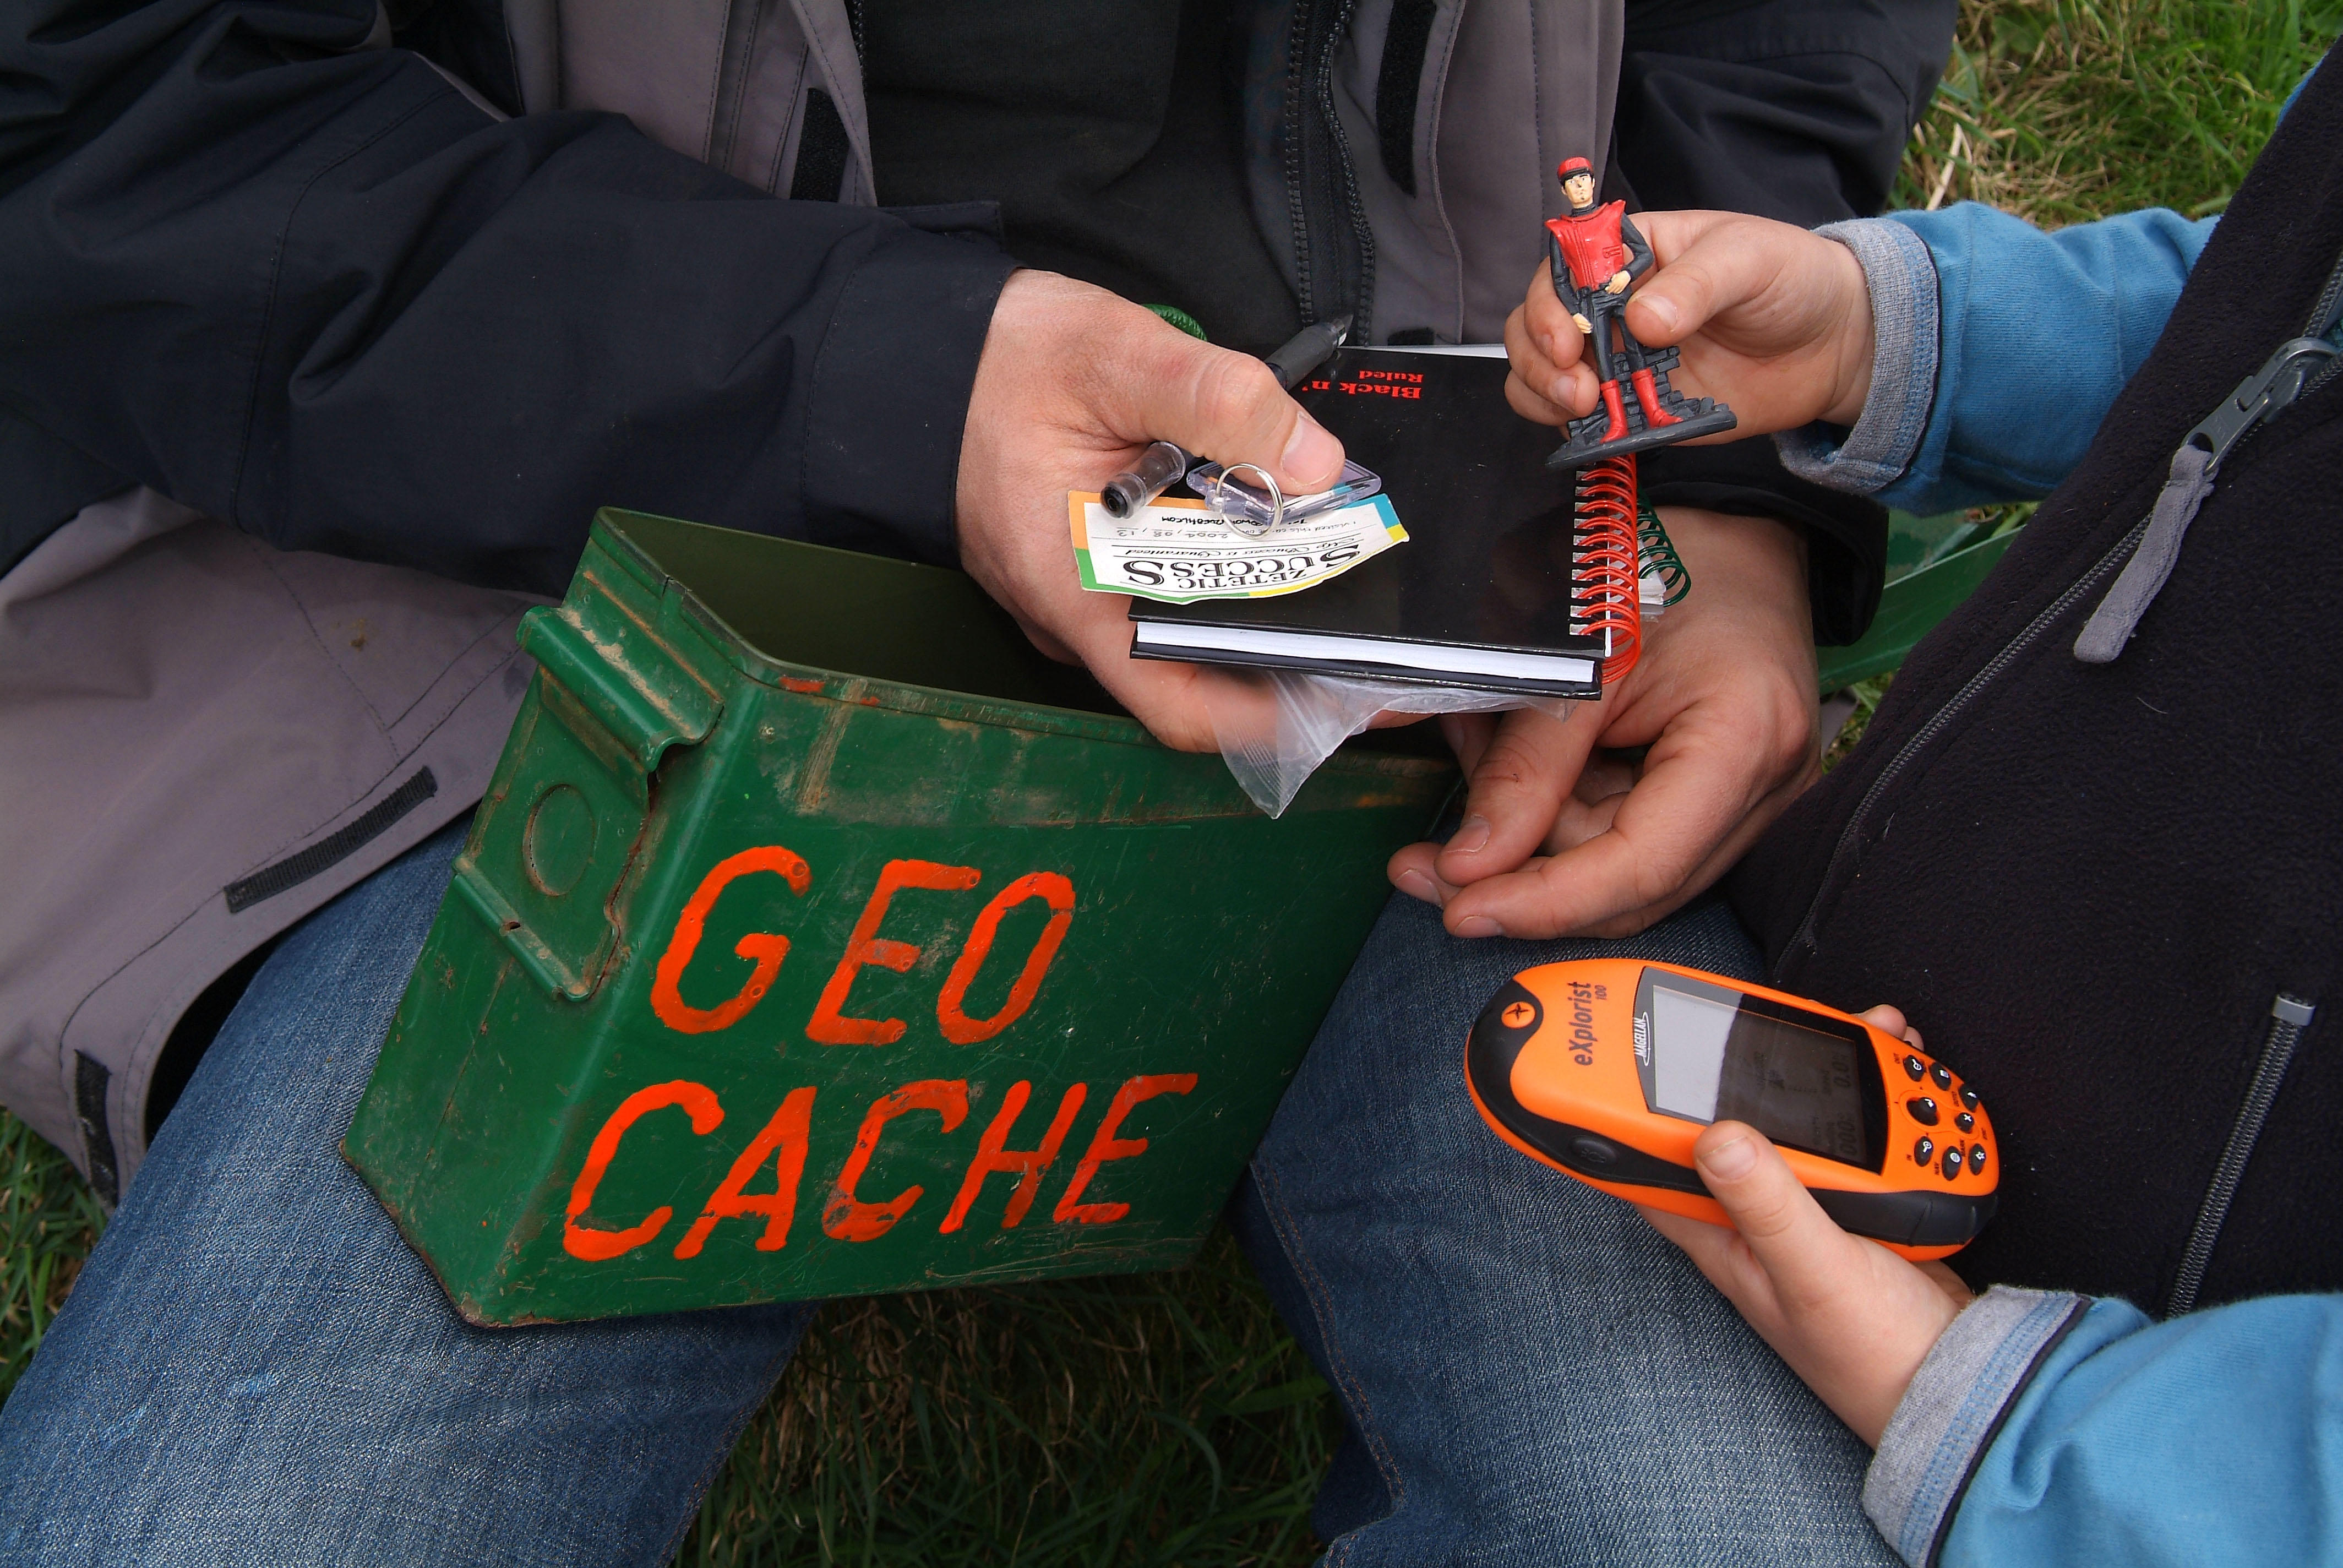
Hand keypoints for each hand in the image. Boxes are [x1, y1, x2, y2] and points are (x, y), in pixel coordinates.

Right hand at [956, 270, 1346, 750]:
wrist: (916, 355)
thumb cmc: (998, 361)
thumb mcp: (1114, 354)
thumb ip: (1220, 398)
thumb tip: (1317, 461)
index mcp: (1077, 595)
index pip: (1186, 705)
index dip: (1281, 714)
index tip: (1362, 693)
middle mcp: (1080, 621)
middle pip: (1207, 675)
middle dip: (1299, 658)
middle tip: (1389, 630)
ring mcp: (1085, 601)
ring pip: (1193, 634)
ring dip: (1270, 611)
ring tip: (1356, 577)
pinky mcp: (1094, 573)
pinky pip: (1172, 595)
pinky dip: (1233, 576)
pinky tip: (1285, 535)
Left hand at [1388, 506, 1818, 937]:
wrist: (1730, 528)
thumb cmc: (1666, 561)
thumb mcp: (1580, 654)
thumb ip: (1528, 767)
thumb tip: (1468, 867)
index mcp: (1744, 742)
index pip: (1640, 866)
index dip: (1544, 903)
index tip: (1460, 910)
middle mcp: (1763, 789)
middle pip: (1628, 886)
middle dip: (1522, 878)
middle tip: (1424, 863)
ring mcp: (1747, 798)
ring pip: (1616, 865)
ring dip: (1533, 830)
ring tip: (1477, 745)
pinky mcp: (1717, 797)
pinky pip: (1625, 833)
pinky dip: (1560, 807)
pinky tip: (1515, 756)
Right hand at [1505, 211, 1875, 436]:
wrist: (1832, 345)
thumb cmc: (1790, 279)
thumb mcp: (1749, 261)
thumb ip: (1696, 285)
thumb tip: (1643, 321)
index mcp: (1629, 253)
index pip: (1560, 269)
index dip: (1549, 304)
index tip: (1568, 340)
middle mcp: (1610, 306)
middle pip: (1533, 325)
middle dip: (1538, 358)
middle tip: (1576, 388)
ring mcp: (1616, 358)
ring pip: (1540, 374)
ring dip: (1542, 394)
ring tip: (1581, 408)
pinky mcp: (1632, 406)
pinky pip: (1579, 421)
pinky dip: (1571, 430)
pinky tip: (1593, 430)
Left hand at [1605, 270, 1630, 294]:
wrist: (1627, 275)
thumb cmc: (1621, 274)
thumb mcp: (1615, 276)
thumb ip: (1611, 280)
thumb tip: (1609, 284)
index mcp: (1615, 282)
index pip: (1610, 288)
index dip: (1607, 289)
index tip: (1606, 290)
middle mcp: (1617, 285)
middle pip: (1612, 290)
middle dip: (1609, 291)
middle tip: (1608, 291)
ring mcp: (1620, 287)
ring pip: (1615, 292)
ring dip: (1613, 292)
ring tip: (1612, 291)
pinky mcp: (1623, 288)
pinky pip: (1619, 291)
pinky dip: (1617, 292)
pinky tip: (1615, 291)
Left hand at [1640, 1010, 1973, 1445]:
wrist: (1966, 1381)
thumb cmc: (1876, 1351)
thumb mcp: (1815, 1272)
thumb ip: (1768, 1205)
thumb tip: (1713, 1133)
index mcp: (1720, 1233)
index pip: (1648, 1161)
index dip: (1618, 1109)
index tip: (1607, 1049)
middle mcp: (1753, 1212)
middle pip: (1731, 1115)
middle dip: (1746, 1061)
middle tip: (1768, 1014)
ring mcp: (1807, 1200)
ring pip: (1801, 1113)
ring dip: (1833, 1070)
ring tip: (1875, 1033)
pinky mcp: (1859, 1196)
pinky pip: (1858, 1130)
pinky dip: (1882, 1095)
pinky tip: (1905, 1064)